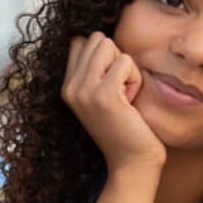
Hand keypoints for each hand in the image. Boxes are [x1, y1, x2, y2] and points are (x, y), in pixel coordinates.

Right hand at [61, 32, 166, 175]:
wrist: (132, 164)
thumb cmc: (126, 129)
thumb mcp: (103, 96)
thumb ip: (96, 70)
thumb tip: (101, 38)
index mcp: (67, 88)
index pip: (80, 42)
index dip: (104, 56)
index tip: (111, 86)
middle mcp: (70, 88)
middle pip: (96, 39)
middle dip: (115, 59)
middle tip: (120, 92)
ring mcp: (84, 91)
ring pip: (108, 44)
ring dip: (125, 67)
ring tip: (125, 97)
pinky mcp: (104, 94)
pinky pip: (126, 61)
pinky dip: (135, 79)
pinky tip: (131, 104)